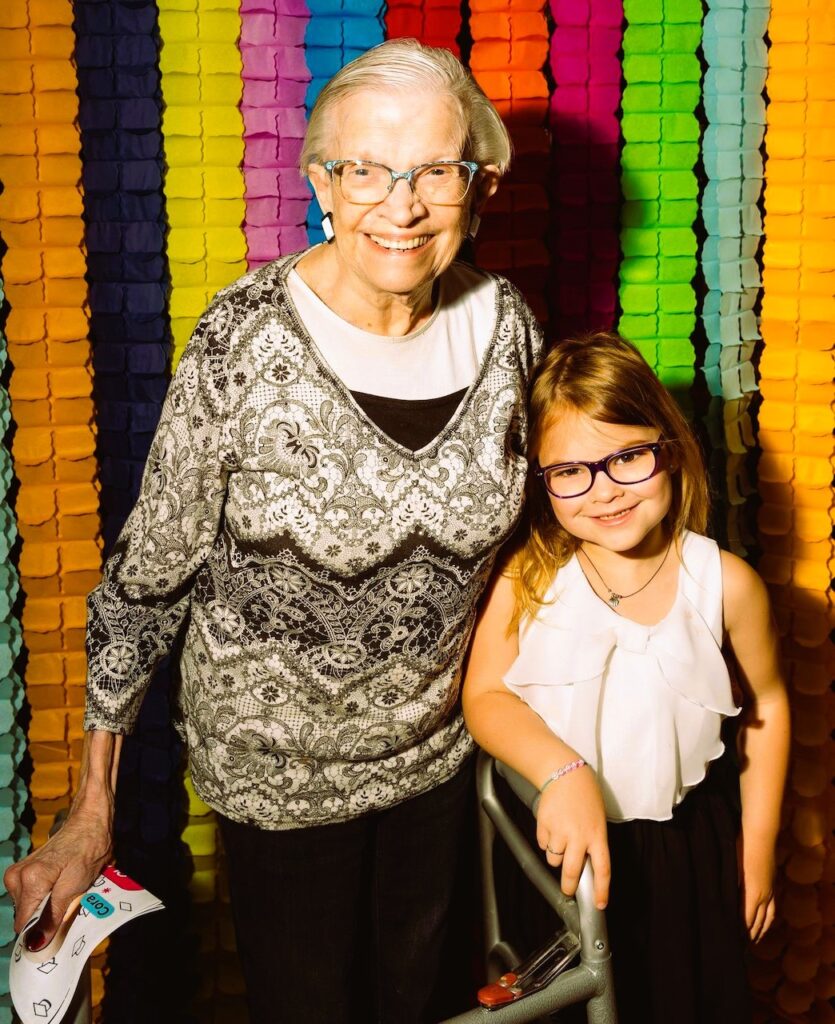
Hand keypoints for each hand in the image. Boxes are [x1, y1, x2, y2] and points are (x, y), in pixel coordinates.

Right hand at [4, 804, 113, 949]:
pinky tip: (58, 887)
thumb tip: (34, 944)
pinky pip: (29, 897)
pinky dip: (43, 897)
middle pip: (26, 916)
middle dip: (45, 917)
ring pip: (28, 907)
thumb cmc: (88, 850)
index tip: (60, 932)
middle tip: (68, 905)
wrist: (88, 823)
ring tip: (65, 893)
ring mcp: (16, 874)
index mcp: (29, 880)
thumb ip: (53, 915)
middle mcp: (16, 877)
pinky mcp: (21, 872)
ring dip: (46, 907)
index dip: (42, 933)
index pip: (25, 924)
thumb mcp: (75, 887)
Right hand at [535, 765, 609, 908]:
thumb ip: (592, 841)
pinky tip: (552, 826)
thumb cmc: (585, 795)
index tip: (600, 903)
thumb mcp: (596, 819)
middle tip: (567, 889)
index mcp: (597, 835)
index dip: (602, 890)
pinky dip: (546, 840)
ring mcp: (560, 831)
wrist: (564, 773)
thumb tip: (585, 863)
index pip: (603, 869)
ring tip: (560, 839)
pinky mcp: (544, 825)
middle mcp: (578, 836)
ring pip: (553, 859)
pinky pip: (543, 844)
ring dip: (555, 856)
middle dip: (567, 885)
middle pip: (571, 872)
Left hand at [738, 834, 775, 941]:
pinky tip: (765, 921)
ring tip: (754, 940)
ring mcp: (770, 890)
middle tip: (741, 946)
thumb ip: (729, 890)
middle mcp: (763, 896)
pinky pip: (772, 908)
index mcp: (751, 894)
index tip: (732, 941)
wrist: (760, 836)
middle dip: (750, 935)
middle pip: (758, 922)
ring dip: (761, 930)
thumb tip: (723, 906)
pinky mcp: (772, 884)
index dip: (740, 933)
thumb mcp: (730, 870)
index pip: (746, 921)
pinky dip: (768, 919)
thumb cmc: (740, 850)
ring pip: (768, 918)